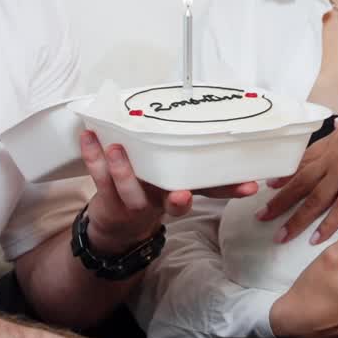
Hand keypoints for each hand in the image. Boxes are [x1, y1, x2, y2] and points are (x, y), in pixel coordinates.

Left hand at [80, 131, 256, 253]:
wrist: (117, 227)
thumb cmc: (150, 190)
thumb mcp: (175, 176)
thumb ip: (188, 154)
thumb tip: (211, 109)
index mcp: (181, 190)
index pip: (212, 191)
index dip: (231, 189)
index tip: (249, 186)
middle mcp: (160, 201)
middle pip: (173, 204)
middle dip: (178, 201)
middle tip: (182, 195)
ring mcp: (133, 201)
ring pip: (129, 190)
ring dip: (123, 170)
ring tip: (117, 148)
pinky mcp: (108, 197)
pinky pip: (99, 177)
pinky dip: (93, 155)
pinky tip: (89, 136)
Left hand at [258, 100, 337, 243]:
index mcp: (336, 140)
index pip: (305, 158)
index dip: (287, 172)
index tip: (271, 183)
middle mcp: (334, 158)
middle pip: (301, 181)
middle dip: (280, 199)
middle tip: (261, 214)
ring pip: (314, 199)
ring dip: (296, 219)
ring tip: (279, 235)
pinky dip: (326, 226)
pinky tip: (314, 239)